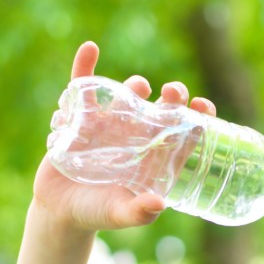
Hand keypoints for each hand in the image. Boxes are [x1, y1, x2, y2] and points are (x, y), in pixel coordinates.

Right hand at [32, 41, 216, 231]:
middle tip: (174, 91)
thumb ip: (139, 213)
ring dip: (135, 86)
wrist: (60, 210)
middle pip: (160, 110)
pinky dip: (84, 67)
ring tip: (140, 87)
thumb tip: (159, 204)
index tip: (203, 107)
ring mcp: (109, 126)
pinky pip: (83, 88)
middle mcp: (136, 138)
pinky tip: (90, 48)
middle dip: (172, 97)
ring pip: (127, 97)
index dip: (197, 118)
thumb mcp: (119, 215)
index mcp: (153, 158)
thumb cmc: (97, 213)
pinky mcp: (81, 119)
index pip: (183, 134)